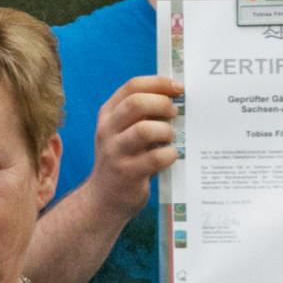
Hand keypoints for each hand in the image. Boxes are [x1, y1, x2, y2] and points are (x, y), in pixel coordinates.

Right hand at [80, 74, 180, 218]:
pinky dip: (170, 155)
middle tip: (174, 114)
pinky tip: (170, 157)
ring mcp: (115, 152)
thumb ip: (141, 115)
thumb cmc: (124, 159)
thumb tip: (176, 97)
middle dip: (163, 104)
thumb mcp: (122, 132)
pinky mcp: (127, 173)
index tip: (178, 89)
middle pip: (136, 103)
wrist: (104, 198)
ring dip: (166, 131)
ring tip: (170, 138)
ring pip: (145, 130)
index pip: (132, 87)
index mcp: (108, 115)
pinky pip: (156, 158)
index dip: (158, 83)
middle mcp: (108, 130)